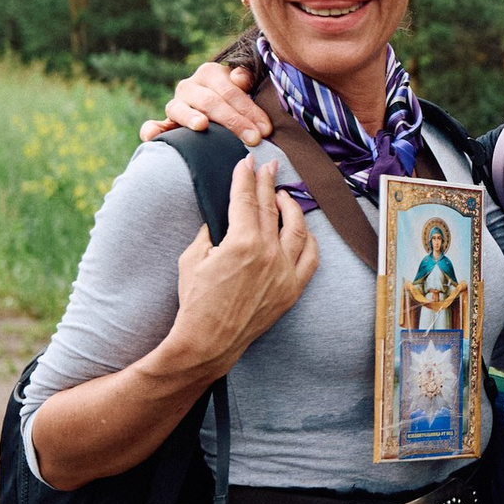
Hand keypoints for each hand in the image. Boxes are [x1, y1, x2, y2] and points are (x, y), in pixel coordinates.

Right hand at [141, 54, 273, 146]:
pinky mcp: (166, 122)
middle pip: (210, 102)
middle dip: (233, 121)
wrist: (218, 107)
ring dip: (190, 117)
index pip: (230, 91)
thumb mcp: (245, 85)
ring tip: (202, 125)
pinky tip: (151, 136)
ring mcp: (175, 103)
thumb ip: (245, 78)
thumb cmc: (236, 100)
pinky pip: (156, 125)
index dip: (249, 110)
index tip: (265, 130)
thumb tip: (239, 79)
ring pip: (181, 109)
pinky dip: (151, 130)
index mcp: (210, 73)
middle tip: (252, 139)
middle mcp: (189, 86)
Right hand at [167, 150, 317, 368]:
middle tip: (269, 166)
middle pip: (270, 208)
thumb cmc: (196, 301)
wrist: (208, 341)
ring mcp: (284, 273)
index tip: (247, 162)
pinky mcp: (292, 290)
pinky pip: (310, 258)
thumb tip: (219, 220)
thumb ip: (209, 232)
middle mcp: (269, 254)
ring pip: (297, 228)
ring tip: (284, 194)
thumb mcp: (193, 258)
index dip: (245, 177)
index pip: (245, 199)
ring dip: (291, 207)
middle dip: (268, 183)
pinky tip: (302, 229)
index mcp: (242, 242)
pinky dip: (309, 240)